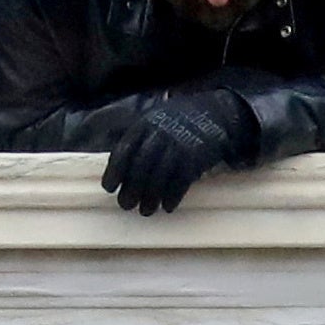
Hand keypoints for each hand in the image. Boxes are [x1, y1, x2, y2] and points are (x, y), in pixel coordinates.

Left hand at [102, 97, 252, 216]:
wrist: (216, 113)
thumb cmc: (179, 123)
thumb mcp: (155, 122)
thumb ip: (139, 141)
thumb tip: (120, 170)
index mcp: (145, 124)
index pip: (124, 149)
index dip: (115, 171)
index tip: (109, 188)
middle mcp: (160, 133)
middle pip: (140, 165)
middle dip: (131, 188)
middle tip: (125, 206)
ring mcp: (178, 144)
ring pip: (159, 175)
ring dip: (150, 197)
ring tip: (145, 211)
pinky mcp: (195, 156)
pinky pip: (180, 181)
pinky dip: (172, 196)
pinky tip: (167, 207)